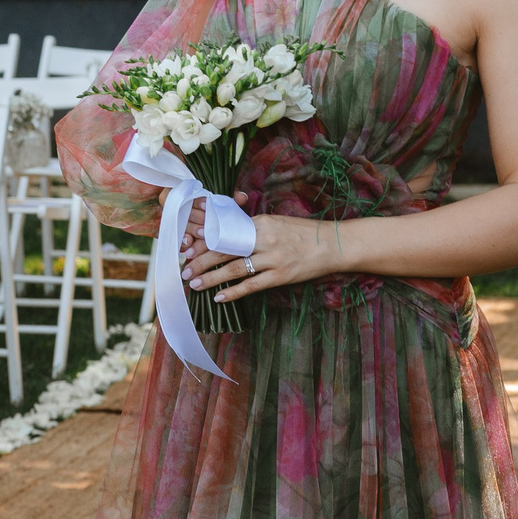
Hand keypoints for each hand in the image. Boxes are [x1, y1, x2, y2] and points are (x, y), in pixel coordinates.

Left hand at [182, 196, 343, 303]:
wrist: (334, 245)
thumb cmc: (302, 233)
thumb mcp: (275, 221)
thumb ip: (251, 226)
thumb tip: (224, 230)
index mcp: (260, 222)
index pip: (225, 231)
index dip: (203, 241)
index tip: (186, 247)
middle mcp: (264, 239)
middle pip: (224, 249)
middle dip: (200, 260)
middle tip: (183, 269)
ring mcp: (273, 258)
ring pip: (234, 268)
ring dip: (211, 277)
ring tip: (194, 283)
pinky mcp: (281, 275)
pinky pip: (252, 285)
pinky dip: (233, 291)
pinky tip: (218, 297)